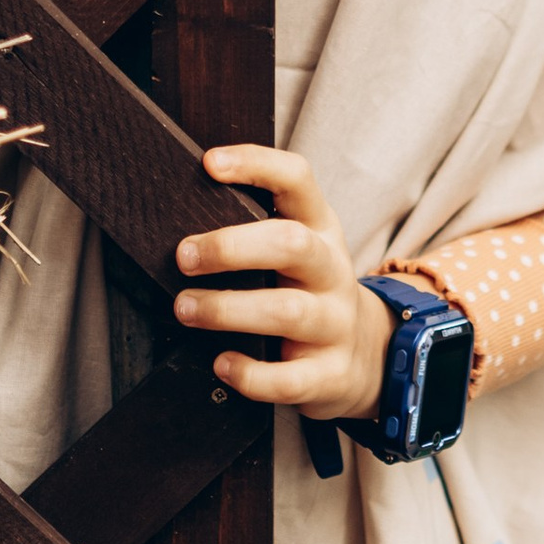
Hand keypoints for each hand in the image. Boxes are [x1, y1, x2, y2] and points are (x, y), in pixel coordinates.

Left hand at [177, 145, 392, 421]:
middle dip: (231, 247)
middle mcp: (331, 270)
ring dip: (228, 309)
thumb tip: (174, 216)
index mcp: (319, 229)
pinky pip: (291, 379)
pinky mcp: (331, 373)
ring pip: (288, 311)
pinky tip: (223, 364)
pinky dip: (252, 375)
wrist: (368, 355)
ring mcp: (336, 323)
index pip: (297, 180)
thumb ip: (252, 230)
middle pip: (292, 244)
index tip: (209, 164)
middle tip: (183, 257)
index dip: (256, 164)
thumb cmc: (308, 291)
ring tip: (185, 308)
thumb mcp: (296, 252)